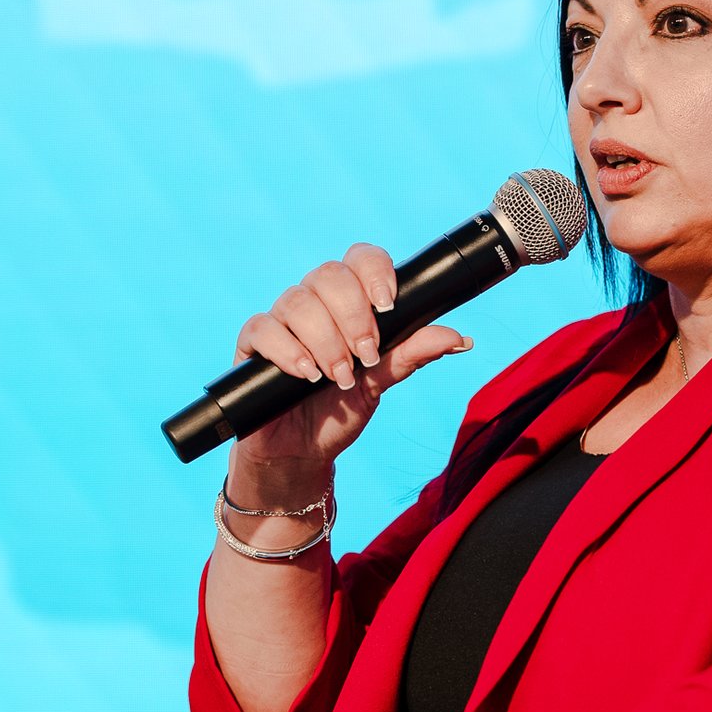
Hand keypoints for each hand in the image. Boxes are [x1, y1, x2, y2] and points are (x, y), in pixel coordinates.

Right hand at [230, 245, 470, 474]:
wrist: (303, 452)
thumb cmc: (341, 410)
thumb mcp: (383, 381)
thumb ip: (412, 355)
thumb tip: (459, 338)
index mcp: (349, 300)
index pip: (360, 259)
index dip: (374, 272)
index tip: (387, 306)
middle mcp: (314, 302)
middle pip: (328, 275)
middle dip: (352, 315)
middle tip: (367, 355)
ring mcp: (281, 320)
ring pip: (297, 302)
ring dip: (325, 340)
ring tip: (339, 377)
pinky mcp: (252, 345)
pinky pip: (263, 328)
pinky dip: (288, 350)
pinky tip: (306, 374)